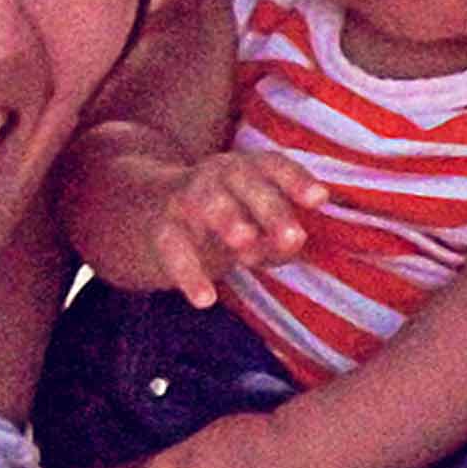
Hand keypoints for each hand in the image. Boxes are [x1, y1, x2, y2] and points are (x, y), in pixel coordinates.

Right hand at [150, 147, 328, 310]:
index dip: (297, 180)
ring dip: (227, 218)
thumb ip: (281, 236)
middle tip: (293, 236)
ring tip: (245, 243)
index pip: (275, 167)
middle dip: (271, 208)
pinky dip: (189, 274)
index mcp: (247, 170)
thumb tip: (295, 241)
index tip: (320, 199)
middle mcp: (218, 176)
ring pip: (207, 202)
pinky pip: (174, 248)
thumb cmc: (223, 221)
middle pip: (247, 184)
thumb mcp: (255, 225)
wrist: (146, 213)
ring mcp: (186, 198)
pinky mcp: (160, 229)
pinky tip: (205, 300)